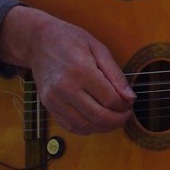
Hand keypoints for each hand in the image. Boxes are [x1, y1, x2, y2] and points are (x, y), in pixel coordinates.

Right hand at [2, 7, 133, 134]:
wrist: (38, 42)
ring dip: (103, 127)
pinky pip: (71, 126)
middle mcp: (65, 88)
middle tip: (125, 114)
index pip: (110, 99)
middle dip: (118, 120)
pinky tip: (96, 120)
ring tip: (113, 118)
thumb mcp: (98, 48)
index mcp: (81, 71)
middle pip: (99, 116)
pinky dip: (87, 129)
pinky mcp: (47, 106)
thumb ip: (115, 74)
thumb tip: (130, 98)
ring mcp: (54, 99)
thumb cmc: (70, 40)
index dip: (124, 105)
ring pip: (85, 126)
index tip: (129, 102)